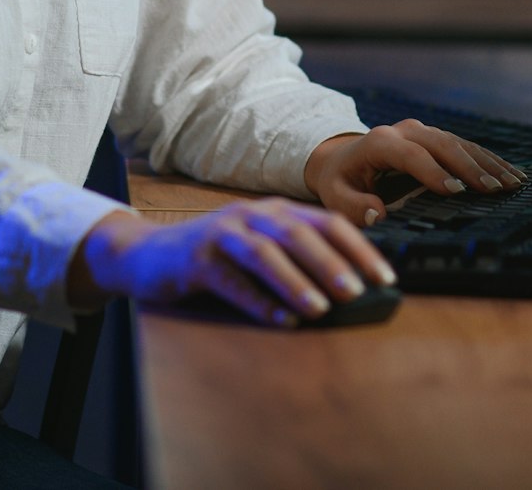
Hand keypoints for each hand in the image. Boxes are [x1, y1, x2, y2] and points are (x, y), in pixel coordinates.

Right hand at [68, 199, 397, 325]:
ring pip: (265, 254)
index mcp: (275, 211)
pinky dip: (258, 301)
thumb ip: (298, 260)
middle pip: (298, 235)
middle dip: (331, 264)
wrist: (147, 254)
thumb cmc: (215, 256)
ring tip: (320, 308)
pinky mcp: (196, 260)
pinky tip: (280, 320)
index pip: (327, 223)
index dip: (358, 248)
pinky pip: (231, 281)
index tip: (384, 278)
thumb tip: (352, 290)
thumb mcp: (260, 249)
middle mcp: (251, 216)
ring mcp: (222, 235)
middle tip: (356, 292)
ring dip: (295, 282)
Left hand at [304, 120, 527, 224]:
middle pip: (442, 144)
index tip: (456, 191)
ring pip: (459, 143)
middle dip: (470, 167)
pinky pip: (465, 146)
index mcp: (380, 142)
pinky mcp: (435, 138)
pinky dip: (489, 160)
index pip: (411, 155)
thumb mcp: (335, 196)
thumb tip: (378, 213)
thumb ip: (352, 206)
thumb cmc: (340, 180)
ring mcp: (422, 131)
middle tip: (494, 189)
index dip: (434, 172)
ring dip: (487, 163)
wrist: (341, 156)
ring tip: (512, 183)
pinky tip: (510, 173)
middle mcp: (404, 130)